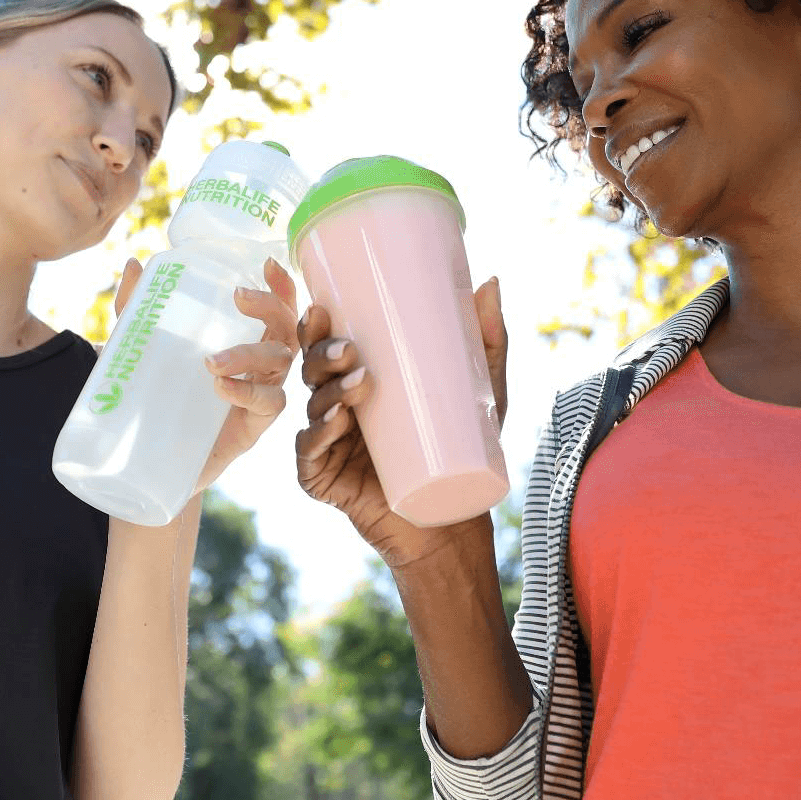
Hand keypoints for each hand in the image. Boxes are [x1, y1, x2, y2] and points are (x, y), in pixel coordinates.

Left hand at [110, 255, 300, 494]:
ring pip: (280, 364)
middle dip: (271, 307)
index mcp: (244, 341)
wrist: (148, 461)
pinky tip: (221, 387)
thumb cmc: (155, 398)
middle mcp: (260, 366)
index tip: (267, 264)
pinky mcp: (253, 429)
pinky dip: (247, 391)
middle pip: (288, 329)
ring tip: (211, 361)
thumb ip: (137, 310)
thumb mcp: (140, 349)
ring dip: (249, 353)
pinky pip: (269, 404)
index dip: (281, 285)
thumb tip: (134, 264)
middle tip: (238, 298)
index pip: (275, 307)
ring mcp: (260, 397)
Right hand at [294, 276, 508, 567]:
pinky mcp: (323, 479)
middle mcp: (333, 409)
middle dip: (322, 354)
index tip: (322, 306)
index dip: (313, 326)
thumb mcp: (480, 391)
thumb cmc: (461, 449)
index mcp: (356, 383)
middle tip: (351, 348)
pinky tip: (334, 421)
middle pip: (311, 371)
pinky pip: (310, 452)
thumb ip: (486, 340)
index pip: (324, 347)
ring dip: (328, 390)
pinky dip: (318, 435)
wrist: (453, 518)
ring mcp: (326, 444)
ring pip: (313, 406)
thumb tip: (490, 281)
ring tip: (361, 380)